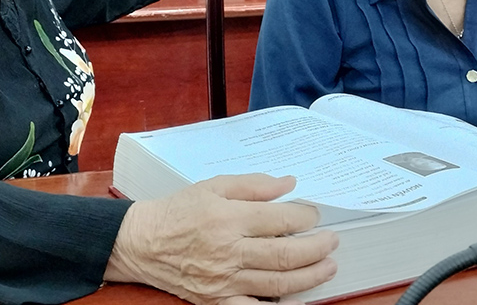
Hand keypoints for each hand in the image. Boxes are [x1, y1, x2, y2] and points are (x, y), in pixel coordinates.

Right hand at [104, 174, 338, 304]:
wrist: (143, 242)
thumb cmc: (178, 210)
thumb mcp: (213, 186)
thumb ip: (253, 184)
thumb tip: (289, 184)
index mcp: (228, 218)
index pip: (280, 219)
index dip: (306, 217)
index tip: (314, 214)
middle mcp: (229, 251)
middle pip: (286, 254)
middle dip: (317, 248)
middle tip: (332, 241)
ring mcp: (224, 281)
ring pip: (279, 284)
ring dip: (310, 276)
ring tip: (328, 267)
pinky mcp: (218, 302)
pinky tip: (299, 301)